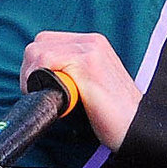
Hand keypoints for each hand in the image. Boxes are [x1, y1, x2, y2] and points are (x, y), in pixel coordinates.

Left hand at [20, 30, 141, 150]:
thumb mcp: (90, 83)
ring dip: (31, 75)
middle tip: (37, 91)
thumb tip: (40, 76)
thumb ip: (71, 71)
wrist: (137, 126)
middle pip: (39, 42)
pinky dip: (39, 78)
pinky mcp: (86, 63)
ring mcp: (89, 50)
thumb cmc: (112, 113)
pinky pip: (47, 59)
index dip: (36, 64)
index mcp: (92, 43)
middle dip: (30, 68)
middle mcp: (91, 41)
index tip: (37, 86)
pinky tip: (52, 95)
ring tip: (43, 94)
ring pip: (39, 50)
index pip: (47, 40)